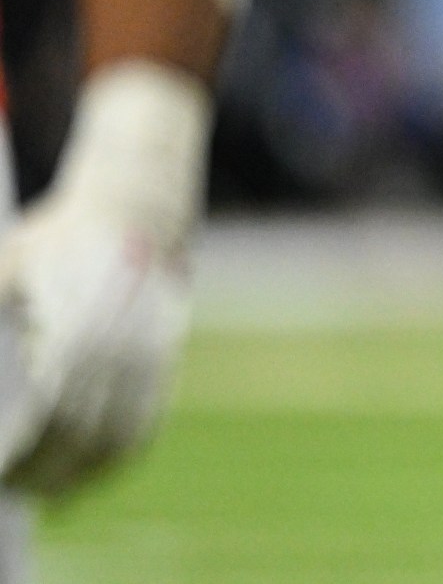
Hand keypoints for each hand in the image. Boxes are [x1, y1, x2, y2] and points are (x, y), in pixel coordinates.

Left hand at [0, 60, 208, 495]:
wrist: (134, 209)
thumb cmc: (56, 237)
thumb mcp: (9, 262)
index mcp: (84, 318)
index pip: (52, 407)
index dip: (24, 449)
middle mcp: (126, 340)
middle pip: (83, 429)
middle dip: (45, 469)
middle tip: (11, 488)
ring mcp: (152, 352)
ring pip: (118, 434)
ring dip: (80, 473)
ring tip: (41, 492)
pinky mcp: (166, 360)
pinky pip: (144, 422)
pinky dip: (115, 457)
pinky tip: (85, 476)